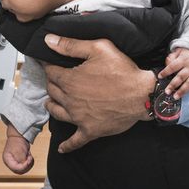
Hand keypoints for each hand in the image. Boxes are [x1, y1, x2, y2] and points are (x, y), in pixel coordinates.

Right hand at [2, 128, 33, 174]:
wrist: (19, 136)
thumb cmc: (16, 142)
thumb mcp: (19, 151)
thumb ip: (21, 160)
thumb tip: (24, 166)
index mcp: (7, 160)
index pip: (15, 168)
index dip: (23, 166)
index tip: (27, 161)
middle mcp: (10, 162)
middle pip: (19, 169)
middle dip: (26, 164)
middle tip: (29, 158)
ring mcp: (15, 161)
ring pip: (23, 168)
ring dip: (28, 162)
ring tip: (28, 155)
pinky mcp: (19, 160)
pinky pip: (25, 164)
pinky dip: (28, 161)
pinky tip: (28, 155)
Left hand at [41, 34, 153, 153]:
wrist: (142, 95)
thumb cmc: (122, 70)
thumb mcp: (98, 49)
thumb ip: (71, 45)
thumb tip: (48, 40)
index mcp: (70, 80)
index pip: (50, 72)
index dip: (48, 66)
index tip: (46, 63)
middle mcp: (70, 100)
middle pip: (52, 91)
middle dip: (52, 83)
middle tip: (55, 79)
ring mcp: (79, 118)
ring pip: (57, 113)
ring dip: (52, 105)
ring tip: (52, 101)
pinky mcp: (90, 131)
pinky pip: (75, 141)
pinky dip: (67, 145)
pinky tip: (62, 148)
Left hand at [160, 47, 188, 99]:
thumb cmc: (188, 53)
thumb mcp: (178, 51)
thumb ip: (171, 57)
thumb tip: (167, 63)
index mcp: (184, 59)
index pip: (173, 66)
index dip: (166, 72)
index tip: (160, 77)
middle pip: (181, 77)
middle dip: (173, 85)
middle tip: (167, 91)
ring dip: (182, 91)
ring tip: (175, 96)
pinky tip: (187, 93)